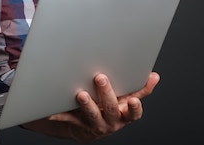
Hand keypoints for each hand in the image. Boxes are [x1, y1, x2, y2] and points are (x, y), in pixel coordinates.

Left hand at [22, 72, 159, 142]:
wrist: (89, 128)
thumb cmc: (110, 108)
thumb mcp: (126, 100)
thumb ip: (140, 89)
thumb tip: (154, 76)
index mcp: (124, 114)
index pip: (133, 113)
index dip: (134, 108)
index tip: (133, 100)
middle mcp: (111, 121)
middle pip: (110, 109)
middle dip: (106, 94)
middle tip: (100, 78)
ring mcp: (94, 124)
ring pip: (91, 115)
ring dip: (87, 104)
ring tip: (81, 93)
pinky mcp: (76, 124)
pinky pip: (66, 118)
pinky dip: (57, 113)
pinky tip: (49, 109)